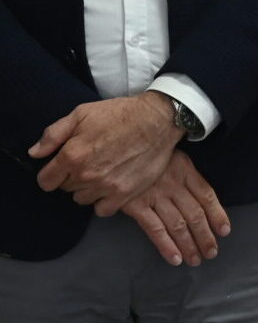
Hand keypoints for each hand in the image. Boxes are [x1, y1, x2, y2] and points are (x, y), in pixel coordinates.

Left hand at [31, 93, 181, 214]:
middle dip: (71, 177)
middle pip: (65, 188)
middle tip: (88, 161)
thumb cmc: (120, 114)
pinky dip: (102, 201)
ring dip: (87, 188)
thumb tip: (34, 153)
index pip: (45, 181)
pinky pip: (101, 209)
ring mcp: (106, 186)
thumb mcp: (82, 113)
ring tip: (101, 172)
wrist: (159, 119)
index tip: (62, 166)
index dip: (51, 172)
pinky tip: (109, 186)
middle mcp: (87, 175)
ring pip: (82, 199)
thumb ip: (53, 134)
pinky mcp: (124, 194)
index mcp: (72, 155)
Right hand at [122, 152, 229, 265]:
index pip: (207, 196)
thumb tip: (203, 201)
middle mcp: (174, 185)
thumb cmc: (149, 157)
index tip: (224, 231)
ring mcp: (155, 196)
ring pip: (178, 225)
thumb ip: (187, 177)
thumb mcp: (174, 158)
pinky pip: (155, 229)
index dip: (218, 215)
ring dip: (188, 245)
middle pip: (195, 214)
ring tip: (195, 259)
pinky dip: (166, 245)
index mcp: (185, 171)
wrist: (118, 150)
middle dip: (205, 236)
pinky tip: (174, 258)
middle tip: (211, 253)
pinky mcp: (136, 206)